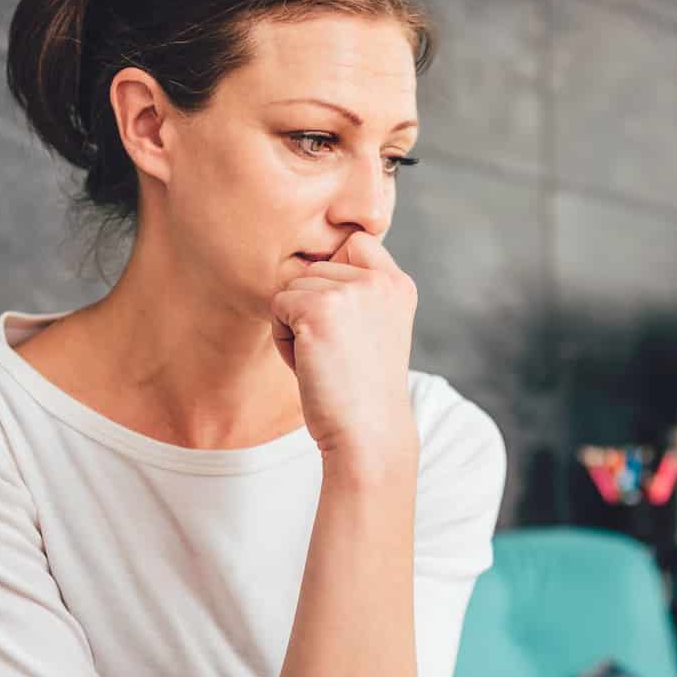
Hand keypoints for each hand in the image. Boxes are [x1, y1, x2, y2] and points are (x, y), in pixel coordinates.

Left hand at [269, 231, 416, 458]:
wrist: (368, 433)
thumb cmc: (362, 390)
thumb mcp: (375, 328)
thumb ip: (359, 292)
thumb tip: (312, 261)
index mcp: (398, 284)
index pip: (355, 243)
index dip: (337, 276)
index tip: (347, 323)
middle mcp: (380, 280)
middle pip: (316, 268)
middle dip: (312, 307)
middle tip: (337, 352)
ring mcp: (350, 292)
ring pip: (293, 287)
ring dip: (296, 323)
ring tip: (325, 359)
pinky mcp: (318, 308)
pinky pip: (277, 306)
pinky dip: (283, 338)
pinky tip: (311, 364)